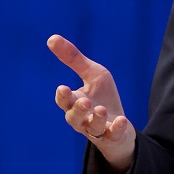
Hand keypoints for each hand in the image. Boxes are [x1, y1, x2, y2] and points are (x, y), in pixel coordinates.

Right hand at [48, 34, 135, 173]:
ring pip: (93, 128)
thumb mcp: (92, 74)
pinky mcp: (114, 135)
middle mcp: (83, 118)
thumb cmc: (102, 96)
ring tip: (100, 110)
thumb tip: (51, 38)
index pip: (65, 101)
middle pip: (74, 117)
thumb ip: (73, 59)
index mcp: (75, 103)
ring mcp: (98, 128)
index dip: (63, 96)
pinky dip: (117, 128)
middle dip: (78, 109)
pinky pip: (114, 134)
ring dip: (97, 119)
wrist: (120, 121)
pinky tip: (121, 121)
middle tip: (84, 101)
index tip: (63, 87)